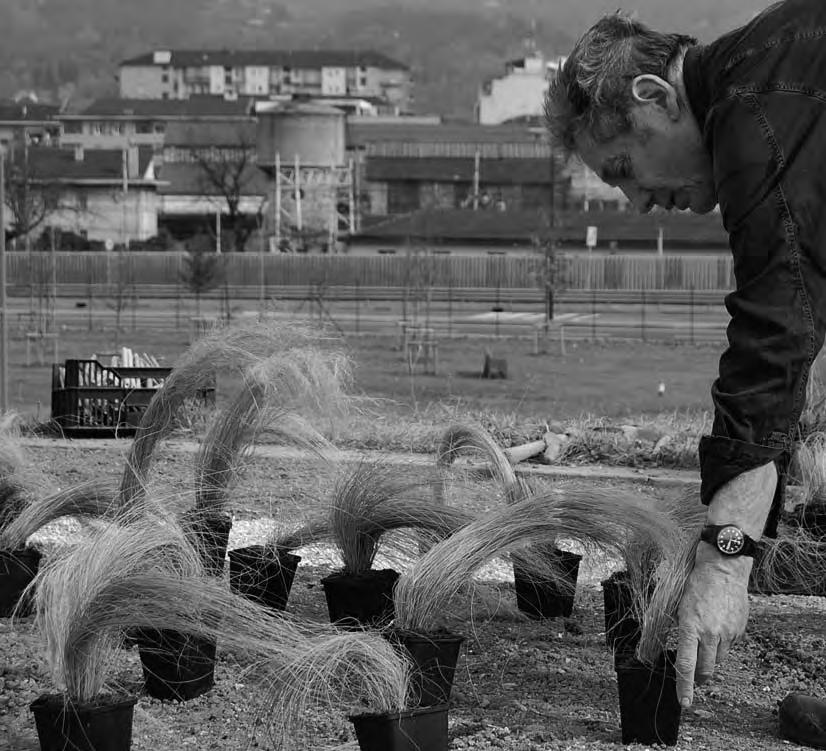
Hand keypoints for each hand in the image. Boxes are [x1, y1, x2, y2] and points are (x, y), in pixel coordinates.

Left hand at [675, 543, 751, 706]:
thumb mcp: (676, 604)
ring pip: (718, 660)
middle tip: (695, 678)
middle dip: (699, 678)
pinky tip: (717, 626)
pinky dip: (721, 644)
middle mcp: (711, 634)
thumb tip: (673, 645)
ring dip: (710, 659)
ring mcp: (728, 633)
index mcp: (690, 627)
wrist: (723, 568)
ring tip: (704, 641)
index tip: (684, 702)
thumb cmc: (695, 583)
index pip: (686, 665)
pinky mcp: (740, 629)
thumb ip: (676, 627)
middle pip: (706, 670)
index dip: (684, 686)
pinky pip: (729, 646)